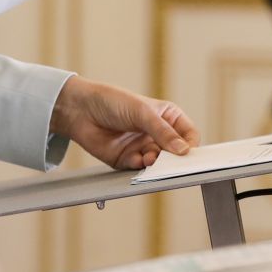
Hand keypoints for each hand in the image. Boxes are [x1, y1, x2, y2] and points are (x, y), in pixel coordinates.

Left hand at [51, 77, 199, 169]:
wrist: (80, 109)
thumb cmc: (113, 101)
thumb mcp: (142, 112)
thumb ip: (163, 132)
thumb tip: (184, 150)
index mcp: (167, 117)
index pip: (188, 134)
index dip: (191, 145)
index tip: (189, 153)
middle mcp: (157, 134)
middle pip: (176, 153)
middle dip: (175, 159)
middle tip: (173, 163)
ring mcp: (142, 148)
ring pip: (159, 163)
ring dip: (157, 164)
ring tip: (151, 159)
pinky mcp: (127, 160)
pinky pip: (140, 169)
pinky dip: (141, 168)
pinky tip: (136, 161)